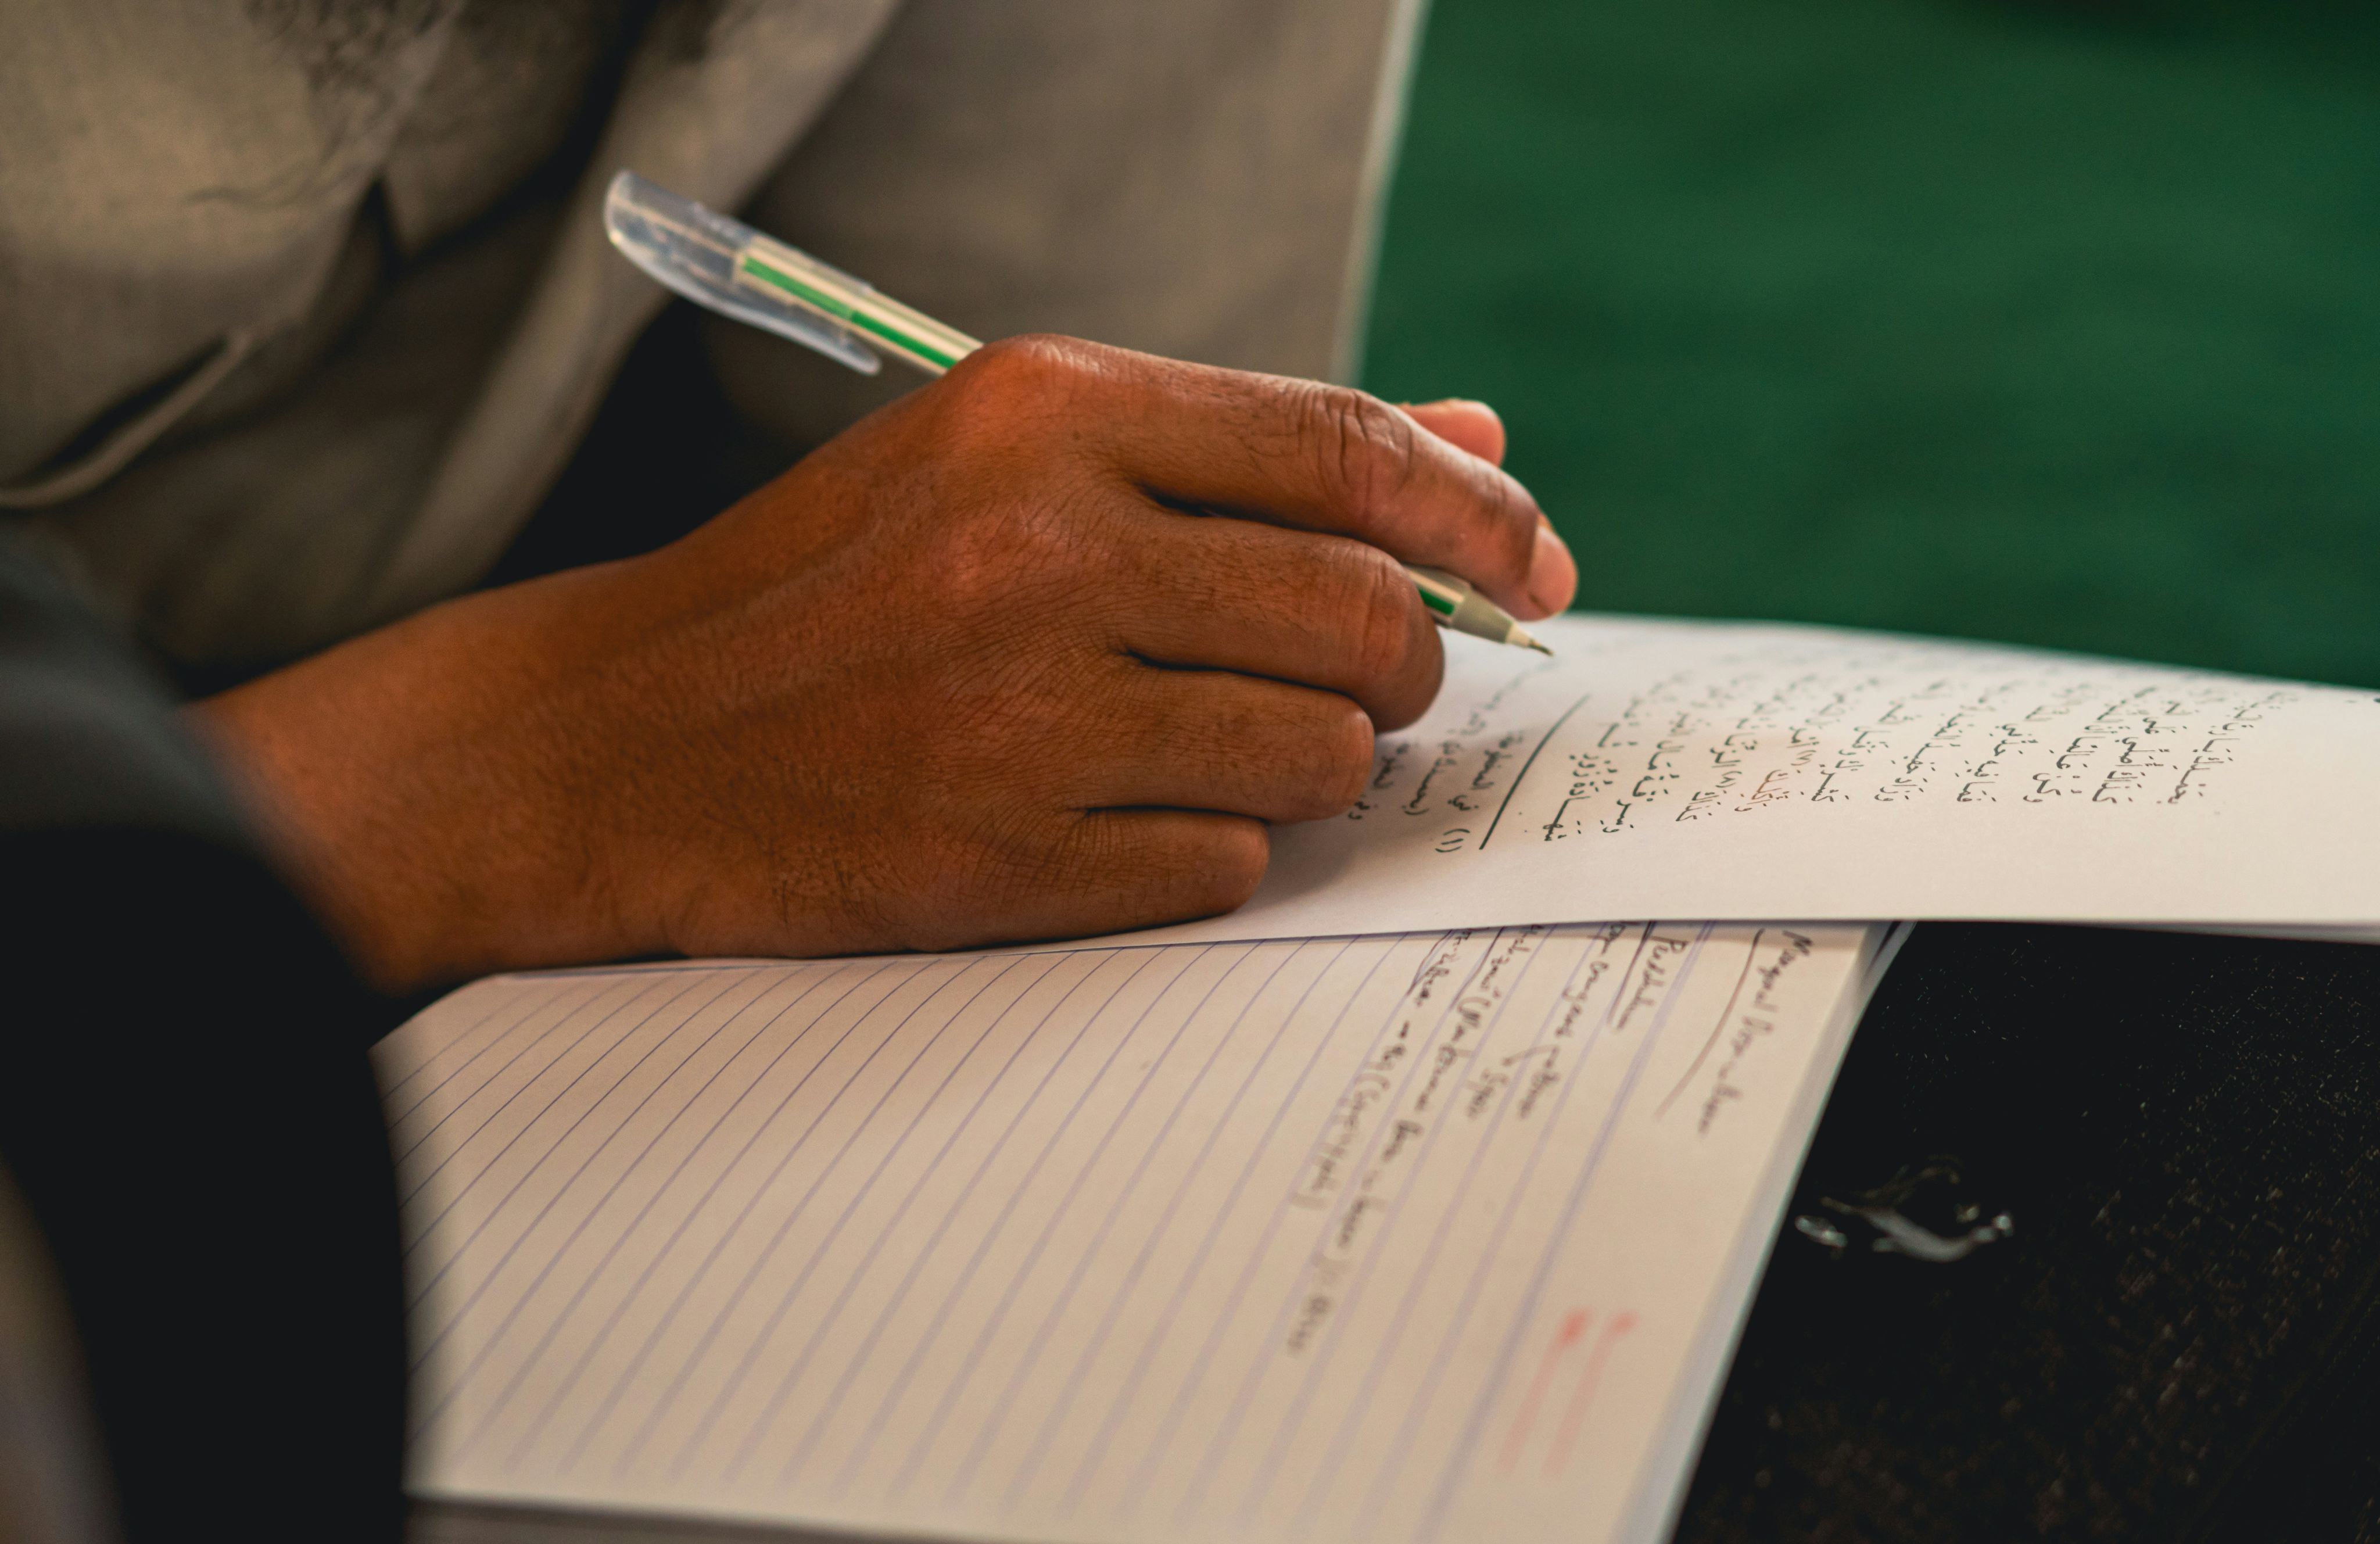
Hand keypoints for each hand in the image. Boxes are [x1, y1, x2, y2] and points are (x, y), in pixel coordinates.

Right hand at [194, 338, 1573, 988]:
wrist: (625, 740)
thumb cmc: (836, 586)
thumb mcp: (1012, 457)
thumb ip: (1243, 450)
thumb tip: (1472, 453)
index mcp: (1045, 414)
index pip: (1343, 454)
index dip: (1475, 519)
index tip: (1537, 567)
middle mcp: (1042, 551)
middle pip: (1363, 619)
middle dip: (1406, 667)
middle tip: (1372, 683)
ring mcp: (1023, 716)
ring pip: (1318, 757)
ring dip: (1315, 767)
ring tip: (1225, 747)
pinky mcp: (1005, 858)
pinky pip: (1225, 870)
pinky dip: (1214, 850)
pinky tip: (1129, 817)